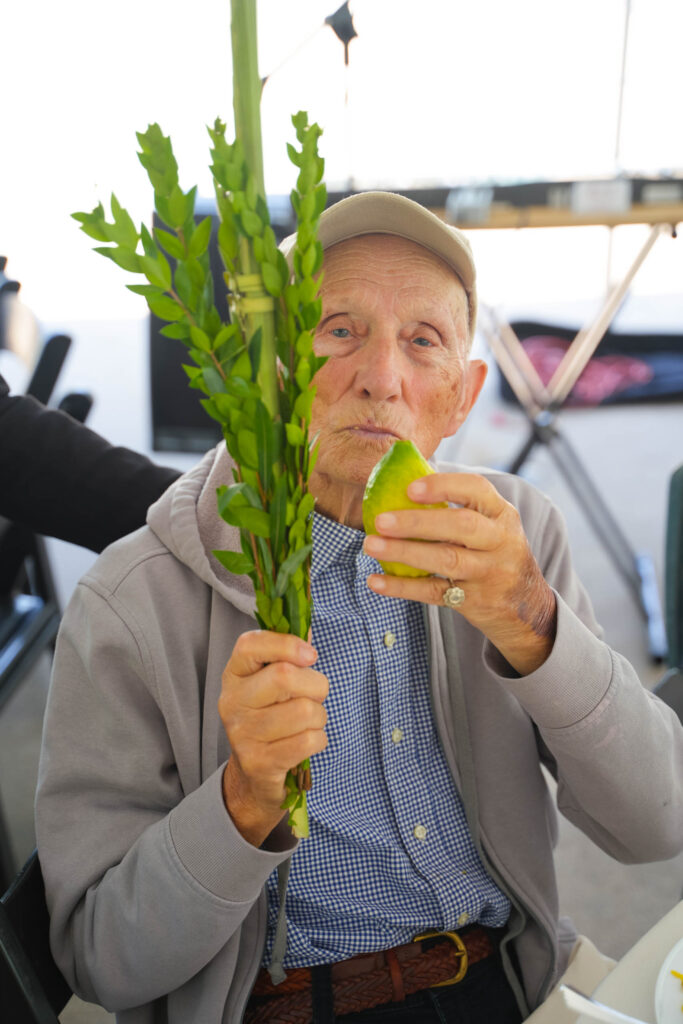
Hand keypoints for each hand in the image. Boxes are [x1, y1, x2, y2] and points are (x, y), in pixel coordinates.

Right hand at [219, 630, 328, 845]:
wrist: (253, 776)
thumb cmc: (271, 717)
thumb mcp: (270, 683)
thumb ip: (287, 656)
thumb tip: (308, 629)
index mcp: (234, 675)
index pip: (250, 645)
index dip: (286, 644)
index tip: (310, 655)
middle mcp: (231, 701)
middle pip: (285, 676)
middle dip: (316, 685)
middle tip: (313, 696)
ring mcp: (242, 734)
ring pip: (305, 711)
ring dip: (319, 717)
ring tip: (307, 722)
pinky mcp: (259, 762)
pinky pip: (309, 740)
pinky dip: (319, 739)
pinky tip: (306, 741)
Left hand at [363, 472, 555, 675]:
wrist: (526, 603)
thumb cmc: (494, 551)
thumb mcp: (492, 524)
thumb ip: (460, 504)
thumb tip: (404, 477)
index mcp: (502, 513)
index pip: (477, 489)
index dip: (443, 485)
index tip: (410, 488)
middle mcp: (500, 541)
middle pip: (460, 526)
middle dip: (417, 522)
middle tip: (380, 520)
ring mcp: (488, 572)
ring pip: (446, 560)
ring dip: (404, 553)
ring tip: (371, 546)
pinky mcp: (473, 600)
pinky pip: (434, 593)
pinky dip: (403, 587)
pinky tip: (376, 581)